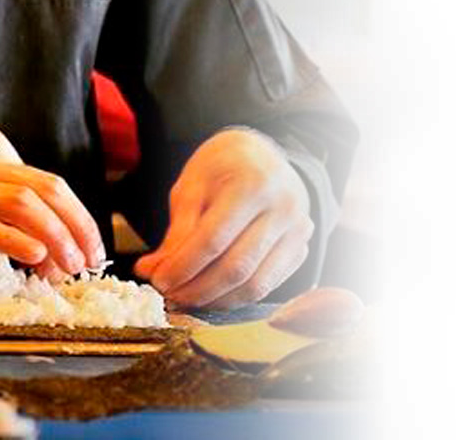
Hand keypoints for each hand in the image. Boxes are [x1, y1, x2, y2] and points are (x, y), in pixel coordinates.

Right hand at [0, 126, 104, 274]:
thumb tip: (38, 233)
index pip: (48, 181)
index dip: (74, 217)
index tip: (86, 245)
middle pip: (48, 189)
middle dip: (77, 226)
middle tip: (91, 259)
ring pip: (24, 204)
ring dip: (55, 237)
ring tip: (69, 267)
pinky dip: (16, 240)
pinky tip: (35, 257)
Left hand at [134, 128, 312, 308]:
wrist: (260, 154)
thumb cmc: (222, 165)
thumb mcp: (192, 183)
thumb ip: (177, 229)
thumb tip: (154, 270)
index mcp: (252, 183)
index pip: (213, 240)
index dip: (183, 267)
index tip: (158, 282)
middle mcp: (283, 207)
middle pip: (236, 268)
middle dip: (198, 290)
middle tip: (170, 297)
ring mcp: (298, 230)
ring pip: (255, 285)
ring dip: (216, 300)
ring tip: (187, 298)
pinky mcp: (301, 247)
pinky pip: (268, 285)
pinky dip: (237, 297)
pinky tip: (212, 294)